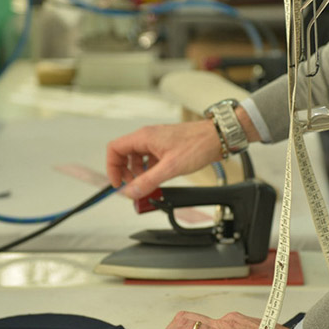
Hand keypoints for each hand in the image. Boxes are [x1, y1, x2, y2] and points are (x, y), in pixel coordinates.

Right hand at [106, 120, 221, 197]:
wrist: (216, 138)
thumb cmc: (197, 145)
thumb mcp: (170, 167)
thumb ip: (148, 181)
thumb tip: (131, 192)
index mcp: (144, 137)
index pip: (115, 149)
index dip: (112, 167)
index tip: (118, 183)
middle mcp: (148, 137)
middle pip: (124, 154)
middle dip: (126, 172)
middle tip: (134, 186)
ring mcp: (157, 141)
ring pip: (137, 157)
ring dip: (138, 172)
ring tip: (147, 184)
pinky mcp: (165, 147)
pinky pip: (150, 158)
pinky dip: (149, 170)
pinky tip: (157, 178)